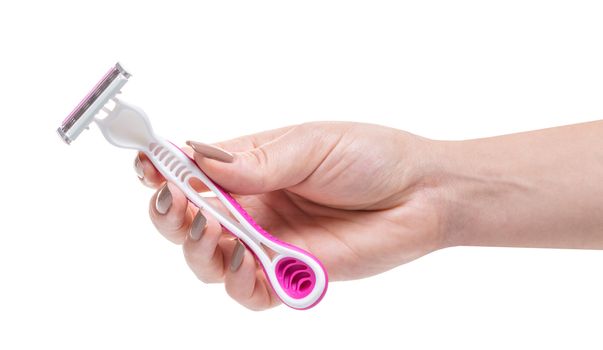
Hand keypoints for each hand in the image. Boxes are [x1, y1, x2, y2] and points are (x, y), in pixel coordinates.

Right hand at [135, 122, 447, 309]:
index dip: (163, 169)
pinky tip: (247, 263)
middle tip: (174, 202)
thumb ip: (257, 161)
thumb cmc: (370, 157)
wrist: (421, 193)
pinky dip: (237, 282)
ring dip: (197, 249)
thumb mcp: (310, 145)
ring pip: (207, 260)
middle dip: (169, 214)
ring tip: (212, 230)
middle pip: (187, 221)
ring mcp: (268, 242)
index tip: (147, 165)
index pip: (191, 172)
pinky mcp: (290, 274)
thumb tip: (201, 163)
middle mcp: (252, 207)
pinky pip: (246, 291)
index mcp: (250, 168)